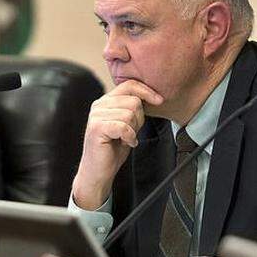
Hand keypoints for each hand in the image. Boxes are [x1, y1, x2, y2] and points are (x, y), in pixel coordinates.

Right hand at [71, 80, 162, 208]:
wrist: (98, 172)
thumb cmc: (113, 149)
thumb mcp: (126, 124)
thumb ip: (132, 109)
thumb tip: (152, 97)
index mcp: (105, 101)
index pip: (129, 85)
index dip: (147, 91)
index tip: (159, 101)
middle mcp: (99, 105)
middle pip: (133, 101)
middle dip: (139, 119)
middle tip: (131, 133)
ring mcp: (96, 116)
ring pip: (130, 114)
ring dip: (134, 130)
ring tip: (126, 139)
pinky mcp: (97, 128)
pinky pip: (124, 127)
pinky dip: (129, 137)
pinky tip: (125, 143)